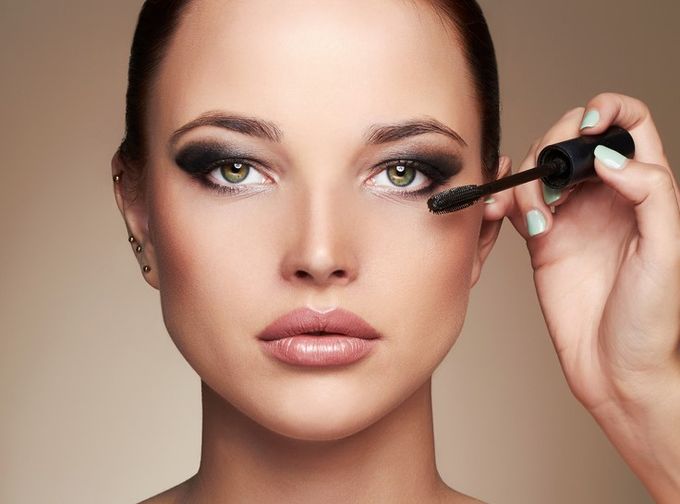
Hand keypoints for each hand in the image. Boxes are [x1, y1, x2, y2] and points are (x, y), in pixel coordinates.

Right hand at [491, 93, 679, 501]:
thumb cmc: (652, 320)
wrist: (615, 369)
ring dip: (527, 178)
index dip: (607, 111)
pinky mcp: (543, 241)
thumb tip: (608, 157)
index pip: (630, 126)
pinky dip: (506, 201)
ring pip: (540, 169)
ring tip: (534, 216)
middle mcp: (607, 198)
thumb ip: (649, 192)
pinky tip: (510, 217)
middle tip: (551, 172)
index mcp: (646, 192)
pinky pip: (518, 204)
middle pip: (574, 139)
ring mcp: (572, 218)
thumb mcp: (667, 251)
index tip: (587, 125)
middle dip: (556, 142)